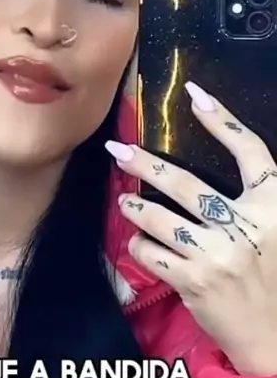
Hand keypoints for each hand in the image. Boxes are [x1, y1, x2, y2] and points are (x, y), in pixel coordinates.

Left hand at [106, 81, 276, 377]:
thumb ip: (258, 201)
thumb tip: (219, 174)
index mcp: (274, 206)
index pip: (249, 150)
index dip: (222, 120)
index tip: (195, 94)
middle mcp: (246, 225)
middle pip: (186, 182)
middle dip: (145, 163)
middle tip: (117, 149)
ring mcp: (218, 255)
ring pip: (161, 218)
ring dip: (136, 206)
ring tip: (125, 200)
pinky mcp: (196, 282)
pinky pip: (153, 254)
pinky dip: (141, 246)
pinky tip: (138, 242)